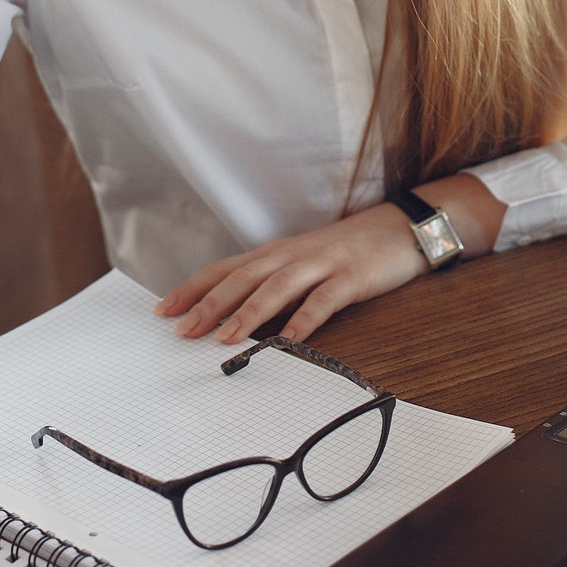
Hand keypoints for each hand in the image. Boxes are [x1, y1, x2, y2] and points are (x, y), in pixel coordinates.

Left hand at [155, 175, 505, 346]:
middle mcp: (293, 255)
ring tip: (224, 338)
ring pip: (277, 288)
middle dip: (209, 303)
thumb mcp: (306, 265)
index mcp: (278, 253)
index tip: (163, 310)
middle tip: (181, 330)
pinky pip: (324, 300)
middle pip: (242, 278)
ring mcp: (322, 264)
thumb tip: (236, 319)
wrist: (403, 226)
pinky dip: (305, 319)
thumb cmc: (350, 251)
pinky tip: (291, 339)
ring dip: (248, 313)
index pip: (225, 268)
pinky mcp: (351, 277)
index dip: (193, 287)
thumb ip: (276, 288)